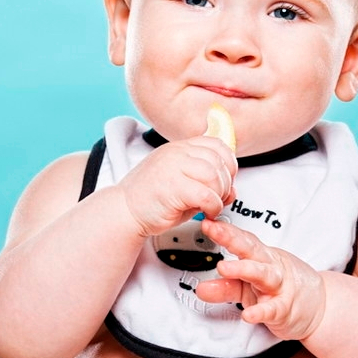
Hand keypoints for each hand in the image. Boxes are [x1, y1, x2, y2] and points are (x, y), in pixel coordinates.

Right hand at [118, 137, 236, 236]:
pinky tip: (205, 212)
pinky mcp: (172, 186)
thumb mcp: (183, 182)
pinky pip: (205, 194)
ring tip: (210, 205)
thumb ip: (207, 182)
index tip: (226, 180)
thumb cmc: (152, 200)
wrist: (125, 211)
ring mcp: (173, 167)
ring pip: (214, 175)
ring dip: (219, 195)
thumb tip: (232, 189)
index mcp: (179, 148)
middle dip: (226, 183)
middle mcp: (177, 153)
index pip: (217, 144)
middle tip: (218, 198)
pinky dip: (212, 206)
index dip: (229, 163)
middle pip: (219, 160)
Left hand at [196, 219, 325, 340]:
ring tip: (224, 268)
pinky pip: (272, 308)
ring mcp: (279, 287)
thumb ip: (225, 288)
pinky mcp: (285, 309)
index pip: (243, 240)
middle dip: (231, 239)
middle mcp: (271, 268)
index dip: (225, 230)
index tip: (207, 222)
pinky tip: (247, 314)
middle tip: (214, 231)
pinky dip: (260, 311)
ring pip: (263, 274)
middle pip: (251, 250)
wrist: (320, 307)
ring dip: (243, 269)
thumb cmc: (283, 290)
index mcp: (262, 258)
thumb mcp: (251, 288)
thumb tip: (200, 288)